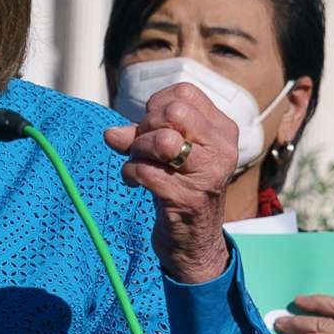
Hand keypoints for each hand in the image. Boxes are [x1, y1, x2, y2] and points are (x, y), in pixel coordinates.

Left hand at [102, 82, 232, 285]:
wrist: (195, 241)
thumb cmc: (180, 188)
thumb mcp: (166, 155)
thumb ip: (139, 136)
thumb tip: (110, 133)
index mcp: (223, 130)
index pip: (185, 92)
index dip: (157, 105)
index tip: (152, 127)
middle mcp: (222, 149)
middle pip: (174, 111)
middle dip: (146, 126)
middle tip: (143, 148)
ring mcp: (208, 175)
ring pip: (163, 140)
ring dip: (138, 150)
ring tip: (137, 163)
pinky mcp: (188, 199)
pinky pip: (146, 172)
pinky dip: (130, 174)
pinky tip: (134, 183)